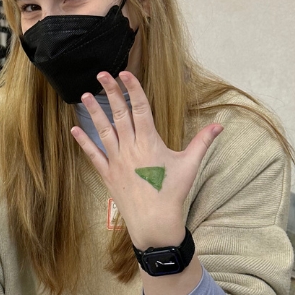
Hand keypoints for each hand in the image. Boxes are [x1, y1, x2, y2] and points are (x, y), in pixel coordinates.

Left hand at [70, 71, 222, 248]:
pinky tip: (75, 129)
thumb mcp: (189, 165)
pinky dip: (84, 142)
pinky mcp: (107, 173)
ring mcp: (116, 160)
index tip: (125, 73)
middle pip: (119, 114)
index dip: (132, 89)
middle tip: (101, 74)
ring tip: (84, 96)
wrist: (154, 221)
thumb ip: (202, 142)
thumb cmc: (172, 193)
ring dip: (94, 112)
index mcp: (149, 142)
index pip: (139, 108)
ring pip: (103, 131)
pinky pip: (93, 155)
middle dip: (110, 92)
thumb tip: (219, 125)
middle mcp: (130, 148)